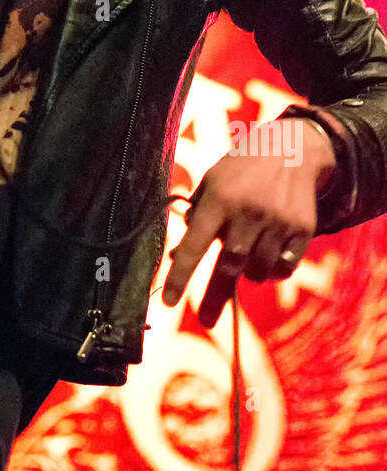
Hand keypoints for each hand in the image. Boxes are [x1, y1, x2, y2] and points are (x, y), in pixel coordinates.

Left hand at [161, 117, 336, 327]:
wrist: (292, 149)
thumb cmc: (241, 170)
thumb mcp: (213, 182)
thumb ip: (196, 218)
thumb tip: (179, 258)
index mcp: (219, 199)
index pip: (194, 245)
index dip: (180, 276)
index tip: (168, 302)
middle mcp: (248, 212)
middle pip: (229, 267)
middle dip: (215, 297)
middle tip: (206, 320)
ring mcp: (278, 222)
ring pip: (258, 272)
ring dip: (248, 273)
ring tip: (248, 250)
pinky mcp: (302, 231)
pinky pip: (284, 269)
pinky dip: (274, 270)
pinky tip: (270, 251)